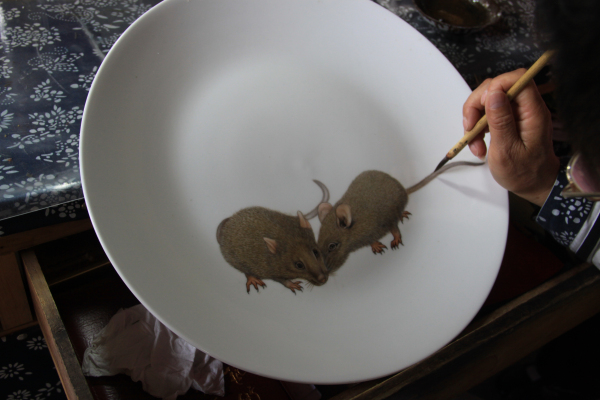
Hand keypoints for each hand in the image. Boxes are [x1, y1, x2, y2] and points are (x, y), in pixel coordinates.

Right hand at [463, 69, 559, 205]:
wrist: (534, 185)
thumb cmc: (524, 173)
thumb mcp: (507, 151)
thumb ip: (501, 121)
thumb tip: (494, 93)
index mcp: (533, 112)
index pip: (516, 79)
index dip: (495, 87)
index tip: (480, 108)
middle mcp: (526, 108)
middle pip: (497, 87)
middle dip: (478, 106)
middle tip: (470, 129)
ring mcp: (517, 113)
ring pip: (489, 100)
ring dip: (475, 120)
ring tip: (475, 144)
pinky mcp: (509, 119)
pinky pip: (488, 113)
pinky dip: (478, 127)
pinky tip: (479, 143)